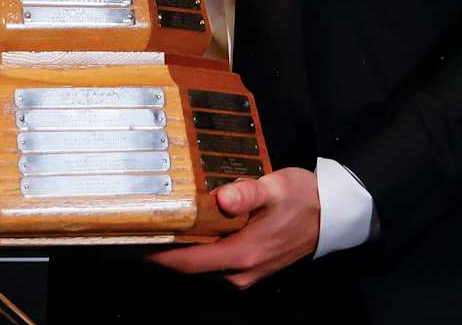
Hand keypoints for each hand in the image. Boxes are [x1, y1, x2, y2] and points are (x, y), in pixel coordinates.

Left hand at [145, 168, 319, 288]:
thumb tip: (222, 199)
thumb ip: (248, 194)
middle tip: (135, 228)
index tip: (130, 243)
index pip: (188, 262)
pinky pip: (213, 262)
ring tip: (155, 226)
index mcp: (243, 254)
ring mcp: (245, 273)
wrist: (331, 214)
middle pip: (189, 266)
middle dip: (162, 250)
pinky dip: (196, 249)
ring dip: (178, 250)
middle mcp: (240, 271)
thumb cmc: (303, 198)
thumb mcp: (276, 188)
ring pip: (201, 265)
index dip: (157, 255)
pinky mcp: (249, 267)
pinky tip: (186, 230)